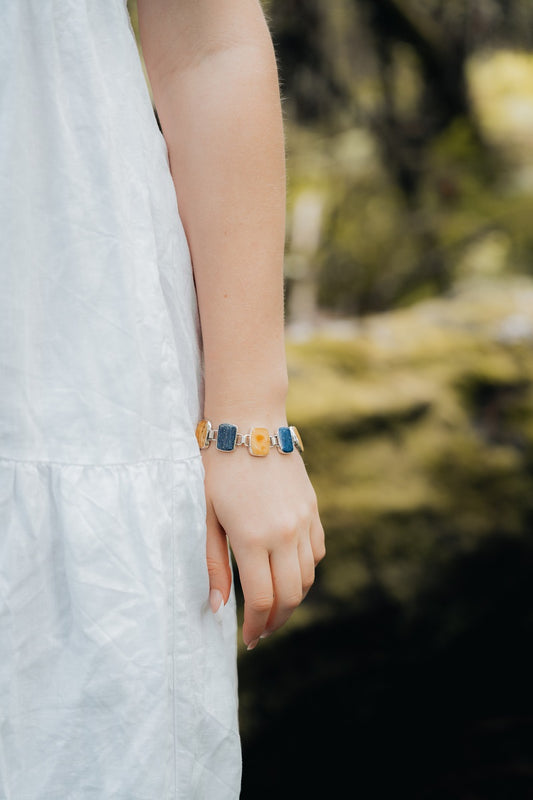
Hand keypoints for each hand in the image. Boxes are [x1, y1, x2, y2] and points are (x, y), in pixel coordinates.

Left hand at [203, 444, 324, 649]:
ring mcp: (303, 520)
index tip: (247, 638)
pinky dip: (306, 570)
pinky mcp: (312, 508)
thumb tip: (217, 607)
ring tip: (274, 607)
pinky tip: (288, 573)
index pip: (262, 599)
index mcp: (253, 538)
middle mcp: (284, 533)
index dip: (255, 626)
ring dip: (293, 599)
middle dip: (275, 620)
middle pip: (290, 595)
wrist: (249, 423)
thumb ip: (214, 563)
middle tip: (260, 632)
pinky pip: (317, 551)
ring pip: (308, 577)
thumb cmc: (217, 468)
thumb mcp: (206, 516)